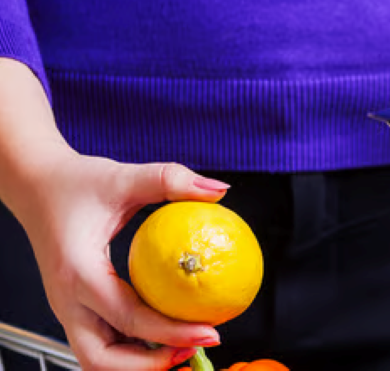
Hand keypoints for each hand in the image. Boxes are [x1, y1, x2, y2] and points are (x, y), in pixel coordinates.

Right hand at [5, 154, 227, 369]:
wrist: (34, 186)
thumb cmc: (73, 184)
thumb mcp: (123, 177)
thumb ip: (169, 180)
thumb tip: (217, 189)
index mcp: (78, 273)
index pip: (128, 318)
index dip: (171, 333)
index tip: (210, 334)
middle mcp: (67, 300)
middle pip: (101, 359)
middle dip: (149, 365)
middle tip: (195, 349)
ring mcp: (68, 308)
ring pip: (99, 357)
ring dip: (140, 362)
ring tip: (185, 347)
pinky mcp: (75, 308)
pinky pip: (105, 339)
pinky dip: (134, 346)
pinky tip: (170, 332)